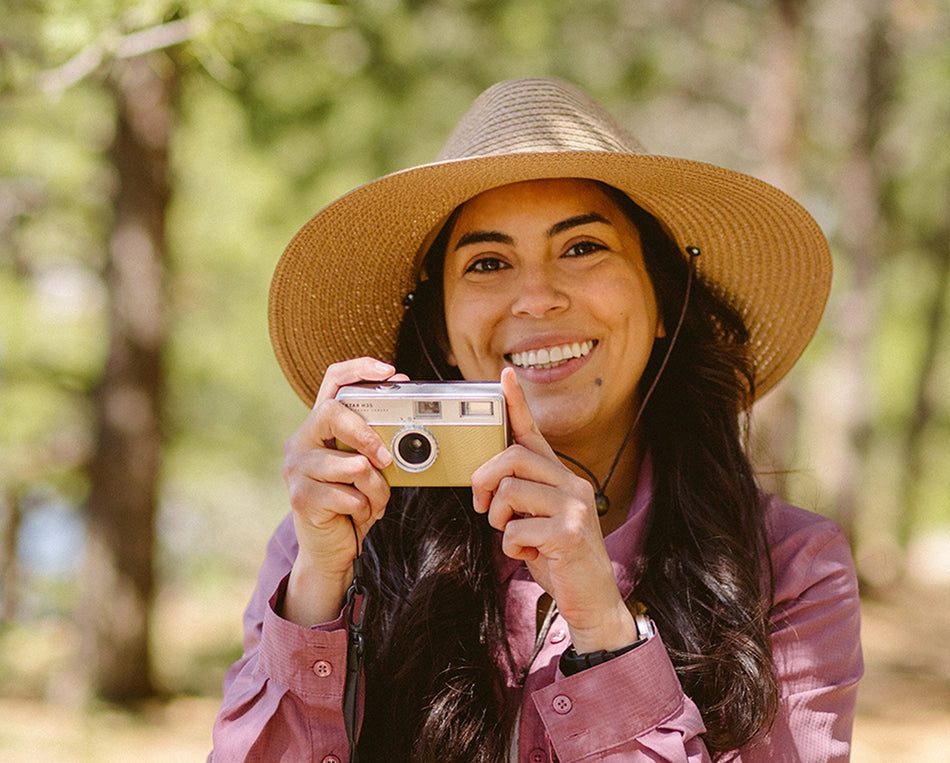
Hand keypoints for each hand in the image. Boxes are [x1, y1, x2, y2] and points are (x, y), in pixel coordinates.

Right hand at [281, 357, 407, 625]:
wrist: (331, 550)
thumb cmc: (352, 502)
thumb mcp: (367, 467)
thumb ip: (376, 443)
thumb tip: (407, 419)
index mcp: (318, 428)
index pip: (332, 381)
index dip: (359, 369)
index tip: (390, 371)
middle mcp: (300, 443)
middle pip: (332, 414)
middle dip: (366, 434)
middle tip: (385, 459)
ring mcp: (296, 470)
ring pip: (352, 465)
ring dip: (375, 489)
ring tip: (373, 501)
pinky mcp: (301, 498)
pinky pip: (349, 496)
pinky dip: (365, 509)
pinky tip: (358, 516)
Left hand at [471, 368, 638, 651]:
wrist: (593, 601)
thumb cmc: (559, 560)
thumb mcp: (539, 521)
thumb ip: (521, 497)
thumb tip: (486, 483)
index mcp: (562, 478)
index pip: (534, 433)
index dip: (517, 404)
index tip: (503, 376)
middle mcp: (572, 485)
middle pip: (513, 457)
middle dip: (485, 480)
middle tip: (481, 505)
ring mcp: (574, 508)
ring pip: (510, 492)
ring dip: (498, 520)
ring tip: (514, 538)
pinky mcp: (568, 534)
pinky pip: (514, 530)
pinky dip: (511, 549)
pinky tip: (530, 557)